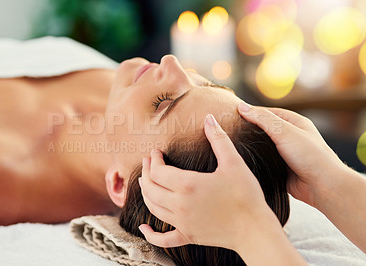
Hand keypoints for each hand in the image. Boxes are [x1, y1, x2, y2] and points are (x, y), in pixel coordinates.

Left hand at [138, 114, 279, 251]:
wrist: (255, 229)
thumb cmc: (246, 195)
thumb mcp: (234, 163)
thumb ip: (218, 139)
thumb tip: (209, 118)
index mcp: (188, 185)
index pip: (158, 171)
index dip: (154, 160)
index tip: (155, 152)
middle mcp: (179, 205)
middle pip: (151, 188)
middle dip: (146, 173)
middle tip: (148, 162)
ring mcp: (182, 222)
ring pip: (153, 208)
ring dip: (145, 193)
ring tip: (145, 182)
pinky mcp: (188, 236)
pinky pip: (164, 238)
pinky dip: (151, 234)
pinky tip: (143, 229)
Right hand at [237, 102, 344, 207]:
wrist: (322, 186)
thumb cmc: (310, 156)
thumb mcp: (285, 132)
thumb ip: (263, 119)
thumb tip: (242, 107)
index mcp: (293, 122)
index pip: (266, 112)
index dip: (249, 113)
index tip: (231, 115)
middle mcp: (289, 136)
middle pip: (262, 129)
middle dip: (247, 130)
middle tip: (228, 131)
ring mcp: (284, 152)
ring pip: (261, 146)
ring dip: (250, 147)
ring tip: (232, 146)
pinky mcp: (280, 168)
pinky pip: (263, 161)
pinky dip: (254, 161)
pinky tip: (243, 161)